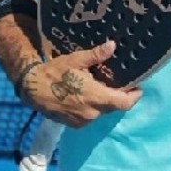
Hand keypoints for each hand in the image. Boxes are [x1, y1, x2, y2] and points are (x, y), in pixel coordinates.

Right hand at [22, 41, 141, 127]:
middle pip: (114, 106)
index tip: (138, 88)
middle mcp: (92, 113)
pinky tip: (87, 95)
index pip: (124, 103)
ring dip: (104, 102)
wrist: (32, 89)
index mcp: (96, 97)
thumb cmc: (55, 72)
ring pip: (102, 112)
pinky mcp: (75, 125)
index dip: (134, 96)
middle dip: (118, 96)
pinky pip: (91, 116)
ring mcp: (83, 121)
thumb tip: (113, 45)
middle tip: (118, 83)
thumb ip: (97, 55)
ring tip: (100, 87)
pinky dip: (93, 107)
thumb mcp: (76, 60)